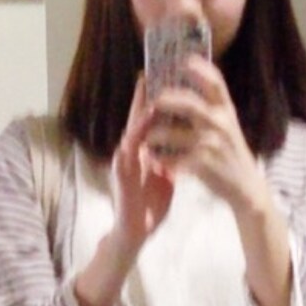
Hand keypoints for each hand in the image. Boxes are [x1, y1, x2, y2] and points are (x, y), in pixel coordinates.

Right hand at [111, 76, 175, 250]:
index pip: (150, 121)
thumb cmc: (150, 205)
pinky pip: (124, 162)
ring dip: (136, 118)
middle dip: (142, 99)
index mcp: (144, 151)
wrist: (138, 231)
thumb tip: (185, 139)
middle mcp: (132, 154)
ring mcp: (124, 165)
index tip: (165, 78)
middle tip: (149, 74)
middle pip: (137, 121)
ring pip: (130, 136)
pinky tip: (132, 137)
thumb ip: (171, 155)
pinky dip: (129, 147)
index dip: (155, 100)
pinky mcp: (121, 180)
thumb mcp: (165, 174)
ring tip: (145, 97)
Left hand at [145, 56, 268, 215]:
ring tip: (147, 136)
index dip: (200, 68)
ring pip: (174, 133)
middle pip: (189, 103)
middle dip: (167, 99)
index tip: (184, 60)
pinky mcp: (203, 164)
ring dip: (156, 134)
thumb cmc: (231, 154)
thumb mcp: (229, 126)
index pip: (216, 81)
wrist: (245, 186)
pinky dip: (161, 158)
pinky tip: (153, 159)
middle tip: (153, 100)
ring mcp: (211, 144)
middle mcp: (220, 123)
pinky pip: (174, 158)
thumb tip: (193, 88)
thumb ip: (214, 109)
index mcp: (226, 110)